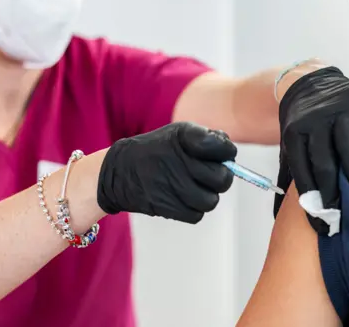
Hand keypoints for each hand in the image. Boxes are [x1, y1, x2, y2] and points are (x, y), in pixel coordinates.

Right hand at [97, 122, 236, 223]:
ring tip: (192, 187)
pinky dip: (192, 210)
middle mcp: (182, 160)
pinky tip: (182, 198)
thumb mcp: (180, 133)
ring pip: (211, 201)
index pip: (225, 148)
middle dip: (219, 179)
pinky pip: (196, 215)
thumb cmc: (157, 151)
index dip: (227, 153)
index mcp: (187, 136)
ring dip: (205, 196)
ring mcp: (175, 185)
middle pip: (222, 180)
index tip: (221, 155)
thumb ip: (208, 138)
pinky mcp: (168, 207)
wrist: (119, 170)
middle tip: (207, 176)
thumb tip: (229, 150)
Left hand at [274, 66, 348, 234]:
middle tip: (344, 217)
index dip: (312, 202)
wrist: (308, 81)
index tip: (322, 226)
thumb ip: (288, 176)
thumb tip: (277, 216)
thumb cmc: (301, 125)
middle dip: (334, 193)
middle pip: (325, 162)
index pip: (303, 173)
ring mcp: (340, 107)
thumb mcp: (289, 146)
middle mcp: (315, 120)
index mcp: (294, 134)